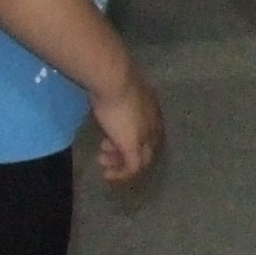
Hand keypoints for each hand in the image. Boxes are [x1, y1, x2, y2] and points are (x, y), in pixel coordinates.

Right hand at [90, 64, 164, 183]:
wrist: (114, 79)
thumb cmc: (111, 78)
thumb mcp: (117, 88)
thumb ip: (117, 95)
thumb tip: (107, 96)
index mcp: (152, 107)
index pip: (149, 129)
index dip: (133, 135)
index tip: (112, 135)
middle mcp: (153, 122)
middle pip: (146, 145)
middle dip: (124, 149)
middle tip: (104, 150)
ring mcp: (145, 136)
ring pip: (140, 158)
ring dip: (120, 162)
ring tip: (102, 160)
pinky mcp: (135, 147)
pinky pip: (133, 168)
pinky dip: (121, 174)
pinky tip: (107, 176)